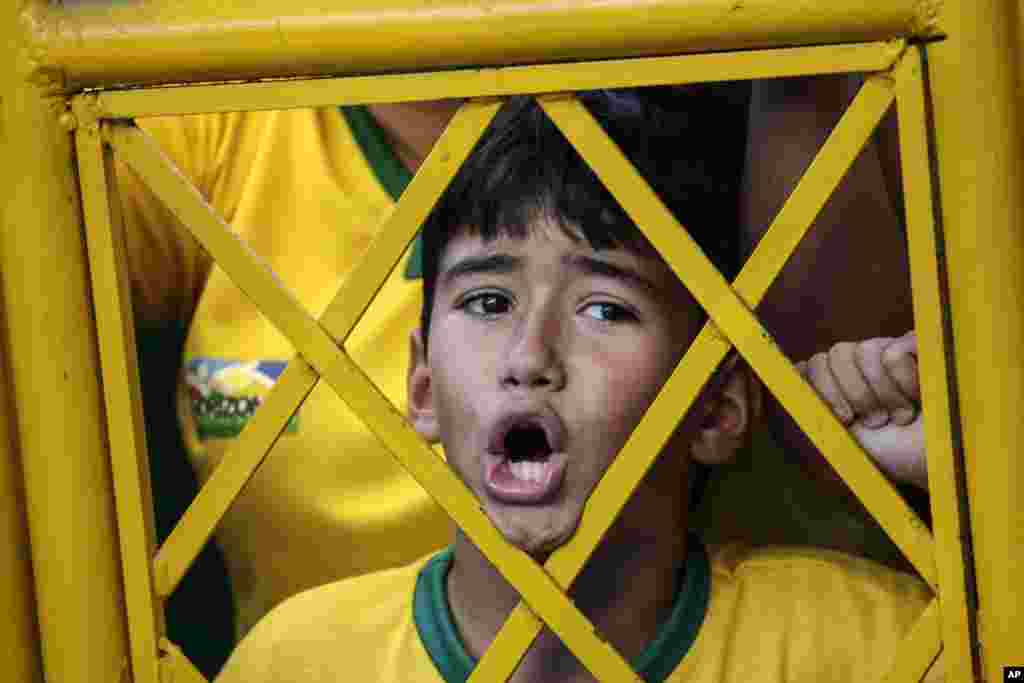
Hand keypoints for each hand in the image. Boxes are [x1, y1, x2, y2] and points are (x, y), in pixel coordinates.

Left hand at [796, 331, 926, 489]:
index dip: (824, 390)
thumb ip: (811, 409)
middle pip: (834, 354)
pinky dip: (904, 382)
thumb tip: (787, 375)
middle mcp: (861, 363)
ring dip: (882, 395)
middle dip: (853, 395)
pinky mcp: (919, 345)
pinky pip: (891, 352)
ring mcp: (890, 351)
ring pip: (862, 352)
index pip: (812, 363)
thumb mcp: (841, 437)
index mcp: (839, 383)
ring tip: (902, 414)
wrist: (941, 463)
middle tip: (877, 421)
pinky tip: (921, 396)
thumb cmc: (894, 456)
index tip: (845, 419)